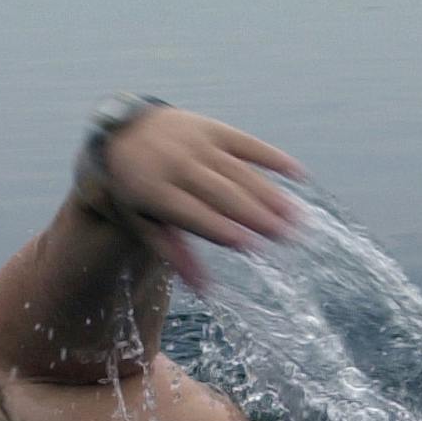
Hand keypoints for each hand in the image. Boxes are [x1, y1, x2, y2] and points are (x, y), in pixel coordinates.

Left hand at [93, 107, 303, 290]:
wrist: (123, 130)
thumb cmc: (135, 188)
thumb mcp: (142, 221)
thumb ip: (174, 253)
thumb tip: (205, 292)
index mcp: (154, 190)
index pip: (193, 213)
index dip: (221, 228)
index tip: (249, 245)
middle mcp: (177, 164)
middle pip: (222, 193)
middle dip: (255, 215)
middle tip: (286, 236)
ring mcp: (197, 143)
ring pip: (240, 172)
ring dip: (272, 194)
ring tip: (297, 217)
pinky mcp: (213, 128)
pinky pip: (247, 143)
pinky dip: (274, 158)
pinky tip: (298, 175)